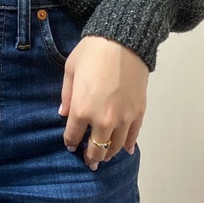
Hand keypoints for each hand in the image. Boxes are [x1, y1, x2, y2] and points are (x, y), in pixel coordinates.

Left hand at [59, 35, 148, 170]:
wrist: (122, 41)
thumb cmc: (92, 52)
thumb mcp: (70, 70)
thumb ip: (67, 95)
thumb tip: (64, 113)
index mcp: (82, 110)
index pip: (73, 136)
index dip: (70, 142)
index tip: (70, 144)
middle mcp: (103, 119)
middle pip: (96, 148)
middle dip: (91, 157)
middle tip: (88, 161)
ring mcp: (123, 118)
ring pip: (116, 146)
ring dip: (108, 153)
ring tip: (104, 155)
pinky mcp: (138, 112)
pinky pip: (133, 136)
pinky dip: (128, 145)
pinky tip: (125, 149)